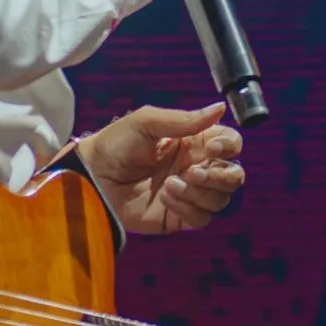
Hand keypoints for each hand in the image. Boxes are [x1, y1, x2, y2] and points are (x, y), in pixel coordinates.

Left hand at [78, 103, 245, 233]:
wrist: (91, 178)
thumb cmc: (114, 144)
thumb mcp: (146, 122)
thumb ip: (184, 119)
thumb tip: (220, 107)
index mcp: (193, 142)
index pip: (231, 144)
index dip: (229, 145)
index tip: (212, 146)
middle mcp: (196, 167)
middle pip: (234, 175)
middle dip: (221, 175)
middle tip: (193, 172)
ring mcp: (189, 193)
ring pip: (221, 199)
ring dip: (200, 192)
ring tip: (169, 183)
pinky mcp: (178, 216)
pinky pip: (202, 218)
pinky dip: (188, 207)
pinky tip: (165, 196)